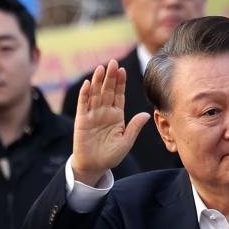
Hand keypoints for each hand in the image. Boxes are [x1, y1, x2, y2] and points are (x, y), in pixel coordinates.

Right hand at [71, 59, 150, 185]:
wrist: (94, 166)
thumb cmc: (110, 155)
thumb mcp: (126, 142)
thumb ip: (134, 127)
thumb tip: (147, 115)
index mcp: (116, 115)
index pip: (119, 95)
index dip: (120, 83)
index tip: (123, 70)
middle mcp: (104, 112)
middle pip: (107, 91)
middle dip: (110, 77)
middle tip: (113, 62)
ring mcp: (92, 115)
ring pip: (95, 95)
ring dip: (98, 82)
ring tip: (101, 68)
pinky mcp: (82, 120)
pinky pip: (83, 105)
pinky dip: (85, 95)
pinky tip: (88, 84)